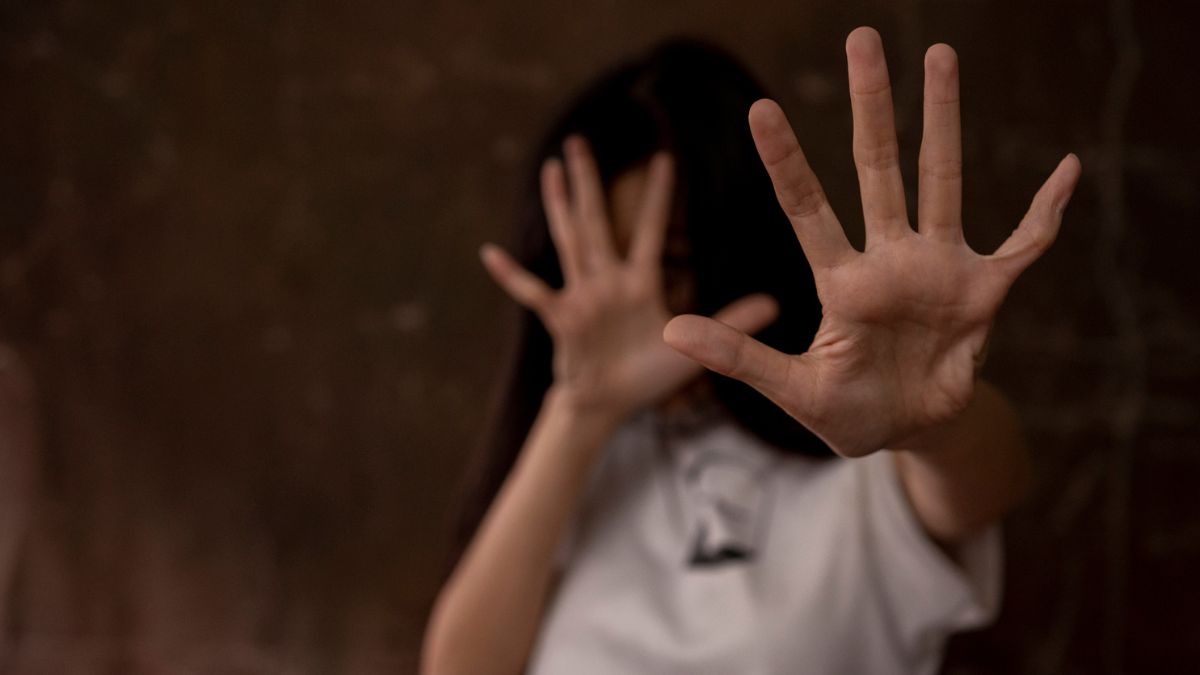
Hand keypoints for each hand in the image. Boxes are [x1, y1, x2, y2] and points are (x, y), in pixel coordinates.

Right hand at [482, 137, 777, 421]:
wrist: (607, 405)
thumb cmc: (647, 375)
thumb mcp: (691, 348)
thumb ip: (729, 323)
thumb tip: (776, 304)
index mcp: (638, 283)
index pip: (648, 231)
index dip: (656, 196)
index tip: (666, 157)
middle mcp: (606, 281)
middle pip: (597, 222)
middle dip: (590, 182)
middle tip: (580, 140)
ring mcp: (581, 298)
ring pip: (569, 242)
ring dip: (560, 207)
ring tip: (551, 169)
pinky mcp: (562, 320)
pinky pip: (534, 293)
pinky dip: (512, 275)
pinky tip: (491, 253)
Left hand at [663, 28, 1080, 456]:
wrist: (909, 432)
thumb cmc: (847, 411)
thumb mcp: (791, 390)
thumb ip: (738, 358)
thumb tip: (670, 330)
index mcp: (841, 283)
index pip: (806, 208)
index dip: (786, 161)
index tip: (759, 109)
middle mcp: (888, 260)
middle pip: (877, 168)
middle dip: (870, 106)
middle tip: (861, 39)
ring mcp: (938, 269)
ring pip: (943, 181)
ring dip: (944, 121)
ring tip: (940, 53)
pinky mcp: (984, 292)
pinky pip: (1024, 244)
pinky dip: (1047, 211)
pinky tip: (1067, 168)